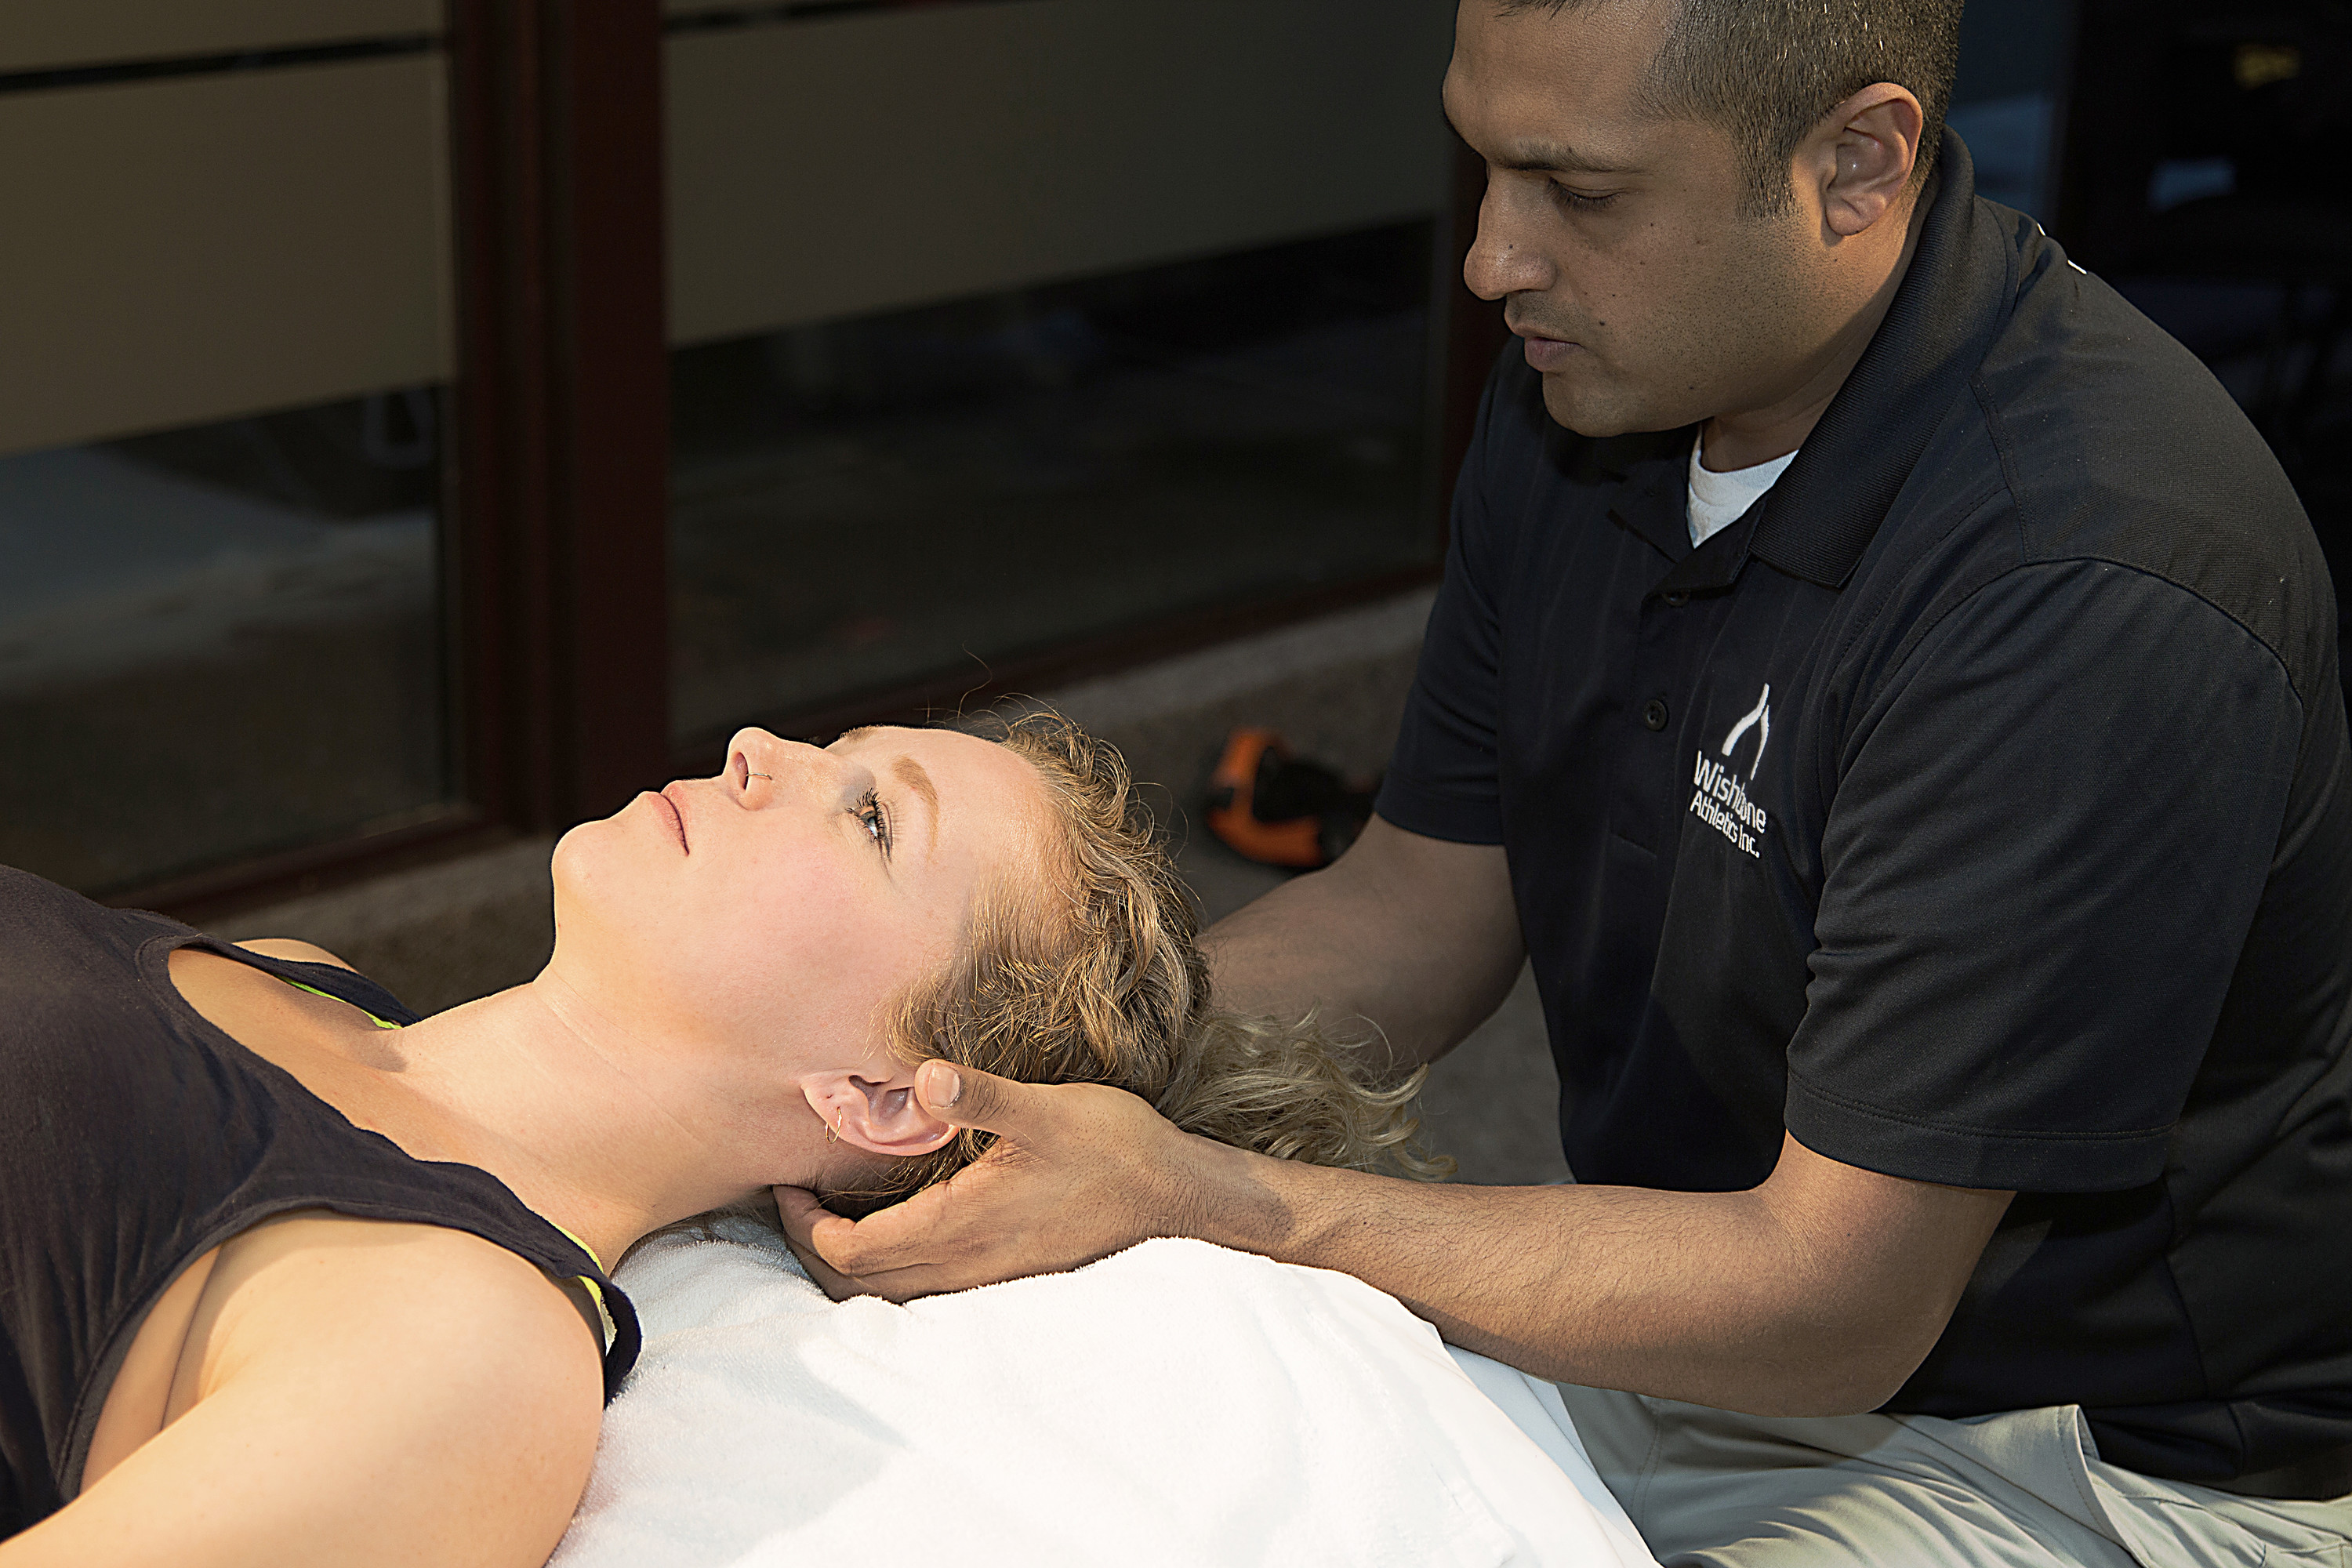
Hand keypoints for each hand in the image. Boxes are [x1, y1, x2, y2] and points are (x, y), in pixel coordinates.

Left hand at [773, 1060, 1206, 1301]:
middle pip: (857, 1287)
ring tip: (832, 1215)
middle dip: (812, 1248)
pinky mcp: (1006, 1274)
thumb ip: (982, 1096)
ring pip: (890, 1294)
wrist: (1175, 1195)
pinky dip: (889, 1269)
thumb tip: (922, 1078)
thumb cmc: (1113, 1146)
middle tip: (795, 1200)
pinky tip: (898, 1228)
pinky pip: (924, 1290)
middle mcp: (966, 1264)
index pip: (852, 1251)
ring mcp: (987, 1277)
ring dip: (849, 1264)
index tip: (788, 1183)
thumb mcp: (1047, 1109)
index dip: (805, 1223)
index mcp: (961, 1225)